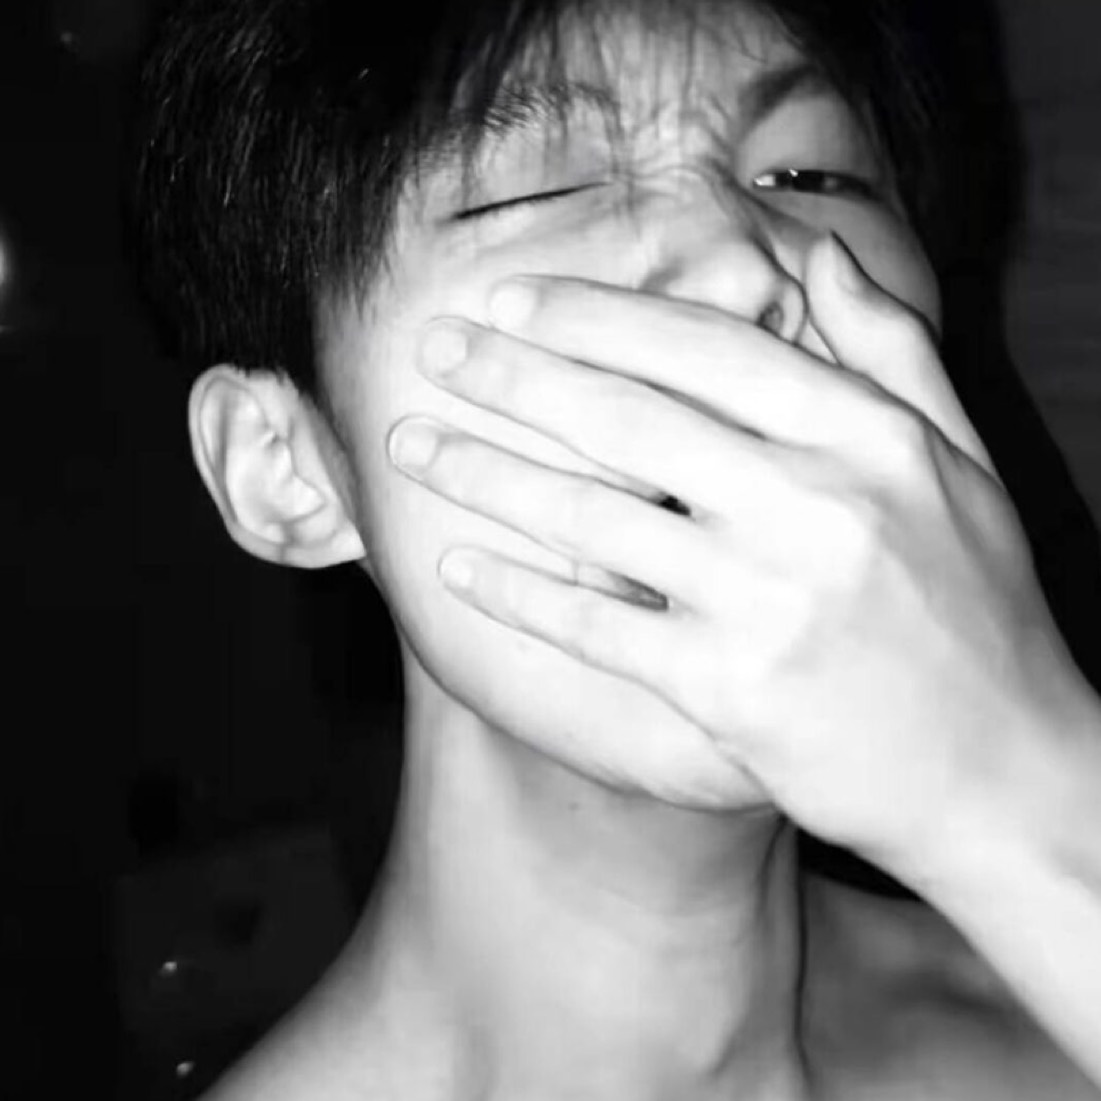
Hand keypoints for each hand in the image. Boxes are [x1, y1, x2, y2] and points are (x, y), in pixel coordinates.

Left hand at [387, 234, 1073, 864]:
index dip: (593, 316)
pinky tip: (456, 570)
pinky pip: (598, 626)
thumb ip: (891, 351)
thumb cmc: (975, 610)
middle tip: (434, 349)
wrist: (1001, 771)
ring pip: (594, 517)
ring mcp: (767, 602)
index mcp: (868, 437)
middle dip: (514, 377)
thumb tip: (818, 260)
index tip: (510, 299)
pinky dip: (519, 595)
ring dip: (488, 476)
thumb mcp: (958, 464)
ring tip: (413, 447)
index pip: (704, 347)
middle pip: (629, 419)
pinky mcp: (727, 690)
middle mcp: (815, 506)